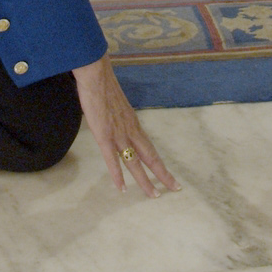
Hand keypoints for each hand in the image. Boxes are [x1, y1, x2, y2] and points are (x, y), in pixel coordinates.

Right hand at [73, 55, 177, 196]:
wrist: (96, 75)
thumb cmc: (103, 86)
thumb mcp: (117, 105)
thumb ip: (120, 117)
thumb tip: (119, 122)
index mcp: (134, 124)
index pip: (150, 148)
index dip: (160, 163)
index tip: (170, 176)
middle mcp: (131, 131)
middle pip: (150, 157)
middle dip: (163, 175)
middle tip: (175, 189)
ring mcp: (119, 134)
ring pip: (135, 163)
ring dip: (144, 181)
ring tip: (153, 196)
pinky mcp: (104, 135)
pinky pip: (112, 159)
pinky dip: (117, 175)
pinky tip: (122, 188)